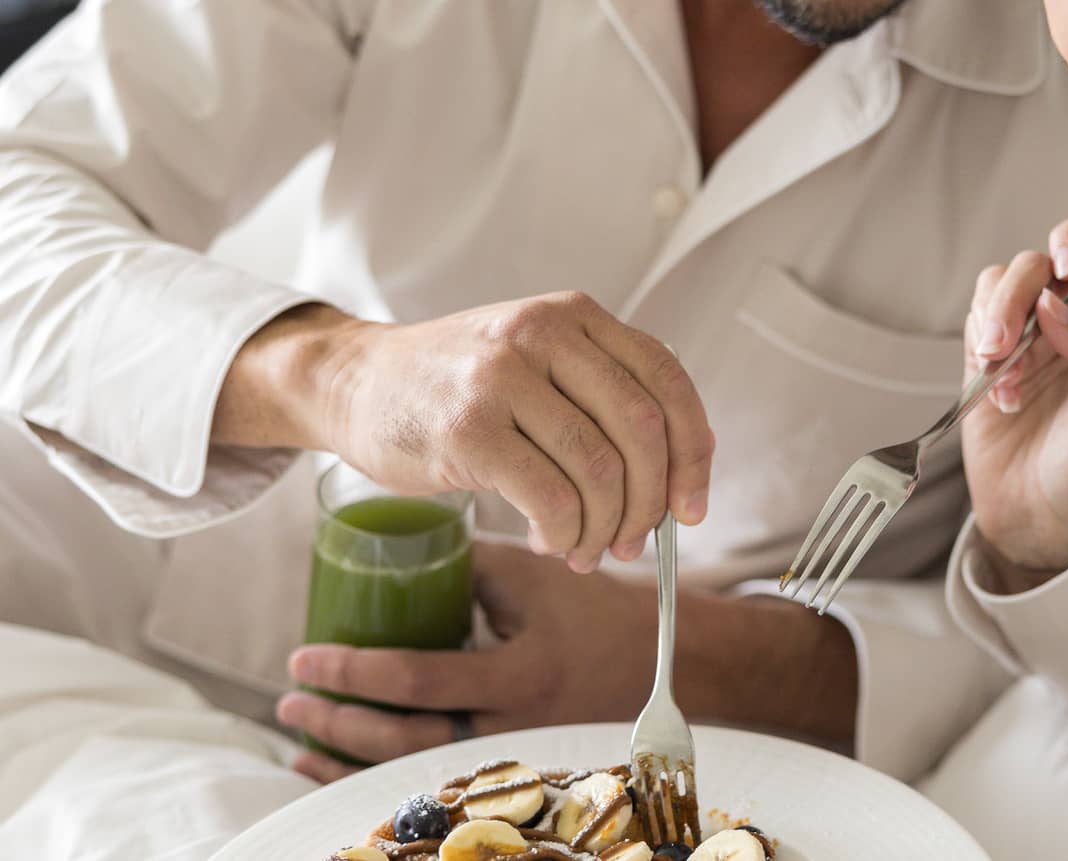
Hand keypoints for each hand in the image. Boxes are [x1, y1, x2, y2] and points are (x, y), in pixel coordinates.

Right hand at [215, 294, 715, 572]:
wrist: (356, 384)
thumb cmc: (459, 388)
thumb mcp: (538, 362)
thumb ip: (602, 399)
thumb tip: (672, 488)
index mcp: (575, 316)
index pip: (667, 382)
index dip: (693, 453)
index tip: (691, 507)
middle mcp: (543, 334)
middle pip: (641, 431)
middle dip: (650, 502)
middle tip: (634, 542)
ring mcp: (502, 378)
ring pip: (599, 470)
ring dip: (604, 528)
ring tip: (585, 548)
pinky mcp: (469, 429)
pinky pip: (550, 497)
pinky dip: (565, 533)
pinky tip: (552, 540)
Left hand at [277, 542, 856, 782]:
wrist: (672, 664)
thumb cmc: (599, 610)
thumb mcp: (537, 577)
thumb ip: (470, 565)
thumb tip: (394, 547)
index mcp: (521, 672)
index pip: (418, 679)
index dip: (353, 672)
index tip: (305, 657)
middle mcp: (516, 724)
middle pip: (406, 741)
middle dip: (338, 724)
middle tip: (292, 698)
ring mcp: (516, 752)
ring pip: (417, 770)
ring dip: (350, 756)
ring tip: (302, 733)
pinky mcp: (515, 761)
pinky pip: (438, 778)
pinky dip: (381, 774)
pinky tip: (339, 765)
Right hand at [961, 216, 1067, 576]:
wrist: (1044, 518)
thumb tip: (1054, 302)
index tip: (1064, 269)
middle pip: (1038, 261)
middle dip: (1018, 294)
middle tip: (1008, 343)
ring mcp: (1025, 335)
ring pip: (999, 285)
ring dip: (995, 321)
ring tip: (1001, 371)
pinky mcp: (985, 357)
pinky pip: (975, 320)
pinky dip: (979, 345)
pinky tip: (998, 390)